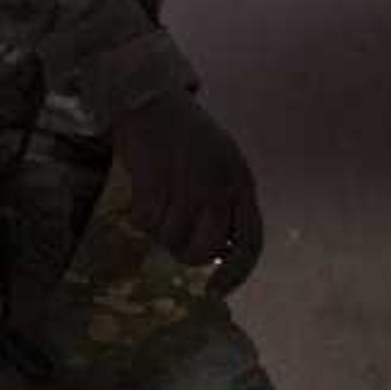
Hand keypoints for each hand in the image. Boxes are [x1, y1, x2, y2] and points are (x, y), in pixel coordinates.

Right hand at [108, 90, 264, 289]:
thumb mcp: (221, 165)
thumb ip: (225, 204)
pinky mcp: (155, 179)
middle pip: (206, 249)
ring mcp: (187, 182)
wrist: (150, 98)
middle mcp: (219, 185)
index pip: (250, 242)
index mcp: (241, 182)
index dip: (236, 274)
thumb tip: (216, 252)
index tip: (215, 291)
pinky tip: (142, 196)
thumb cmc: (185, 135)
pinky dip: (140, 217)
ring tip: (158, 205)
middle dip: (187, 254)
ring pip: (172, 238)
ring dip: (160, 232)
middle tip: (174, 240)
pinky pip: (146, 223)